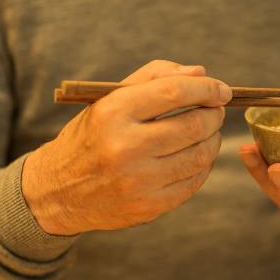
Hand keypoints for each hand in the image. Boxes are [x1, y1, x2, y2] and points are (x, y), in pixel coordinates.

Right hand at [22, 59, 231, 234]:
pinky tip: (198, 155)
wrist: (58, 190)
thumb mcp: (109, 99)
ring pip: (200, 155)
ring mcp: (139, 181)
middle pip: (194, 125)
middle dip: (214, 114)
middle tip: (216, 110)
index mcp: (113, 113)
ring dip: (214, 139)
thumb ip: (154, 78)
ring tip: (209, 131)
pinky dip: (204, 165)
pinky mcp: (150, 206)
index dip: (207, 89)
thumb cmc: (92, 136)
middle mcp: (125, 147)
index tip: (222, 90)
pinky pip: (194, 182)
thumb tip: (199, 73)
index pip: (174, 92)